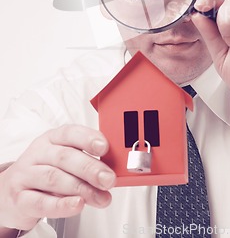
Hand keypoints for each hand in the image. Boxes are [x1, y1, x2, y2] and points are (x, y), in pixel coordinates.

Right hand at [0, 125, 115, 231]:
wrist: (11, 193)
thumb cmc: (44, 172)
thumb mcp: (63, 161)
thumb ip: (84, 163)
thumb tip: (110, 172)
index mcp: (51, 138)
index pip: (69, 133)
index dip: (88, 138)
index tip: (105, 147)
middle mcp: (38, 153)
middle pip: (65, 157)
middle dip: (90, 168)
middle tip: (108, 179)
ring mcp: (26, 175)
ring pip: (54, 179)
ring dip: (81, 189)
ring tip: (100, 197)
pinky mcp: (19, 199)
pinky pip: (41, 202)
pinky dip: (62, 205)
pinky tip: (77, 205)